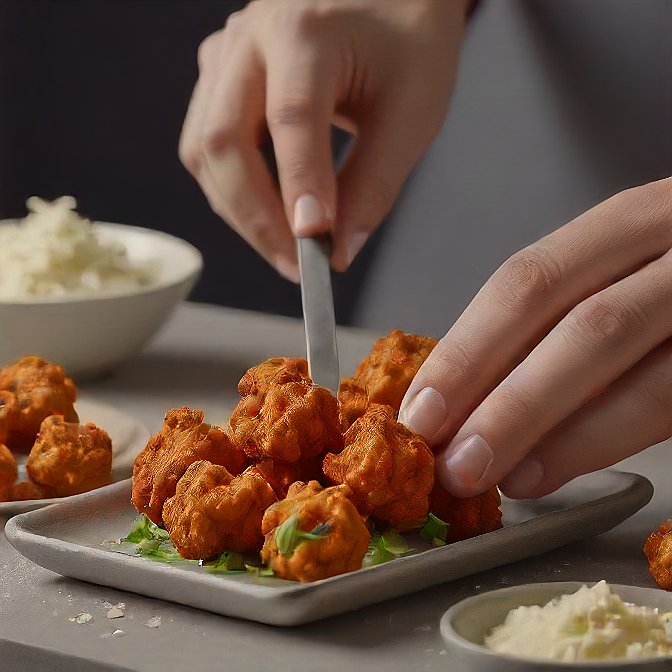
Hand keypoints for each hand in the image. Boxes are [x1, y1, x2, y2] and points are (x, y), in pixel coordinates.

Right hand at [179, 0, 468, 280]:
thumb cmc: (410, 38)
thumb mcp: (412, 111)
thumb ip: (374, 184)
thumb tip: (338, 251)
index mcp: (306, 28)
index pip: (292, 120)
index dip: (299, 189)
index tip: (317, 250)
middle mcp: (250, 35)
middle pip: (223, 142)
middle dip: (256, 219)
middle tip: (298, 267)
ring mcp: (226, 52)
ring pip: (204, 150)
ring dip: (240, 210)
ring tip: (287, 248)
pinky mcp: (220, 73)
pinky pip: (207, 142)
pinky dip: (233, 187)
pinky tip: (269, 208)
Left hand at [399, 178, 671, 498]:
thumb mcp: (623, 274)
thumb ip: (559, 320)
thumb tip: (468, 396)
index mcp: (632, 221)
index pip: (529, 281)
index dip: (468, 348)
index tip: (419, 411)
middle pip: (581, 321)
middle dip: (507, 399)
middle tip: (450, 460)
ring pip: (639, 364)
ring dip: (556, 430)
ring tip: (498, 476)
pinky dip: (612, 436)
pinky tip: (559, 468)